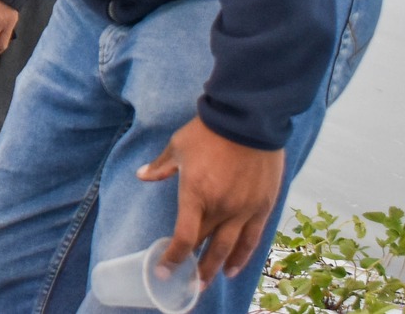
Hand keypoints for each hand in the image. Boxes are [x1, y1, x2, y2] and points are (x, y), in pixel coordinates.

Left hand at [137, 117, 284, 282]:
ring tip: (208, 282)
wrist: (247, 120)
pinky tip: (235, 267)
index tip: (165, 269)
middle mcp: (220, 208)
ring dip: (217, 267)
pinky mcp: (262, 206)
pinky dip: (244, 255)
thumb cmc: (208, 132)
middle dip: (195, 267)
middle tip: (188, 284)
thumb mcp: (177, 146)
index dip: (173, 256)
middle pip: (206, 245)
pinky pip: (252, 238)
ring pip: (230, 248)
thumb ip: (161, 166)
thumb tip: (141, 175)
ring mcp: (243, 209)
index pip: (183, 236)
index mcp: (196, 195)